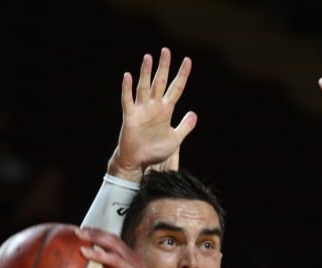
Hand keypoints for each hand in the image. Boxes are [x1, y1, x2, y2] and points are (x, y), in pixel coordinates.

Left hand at [75, 227, 173, 267]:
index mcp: (130, 257)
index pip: (113, 239)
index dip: (97, 231)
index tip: (81, 229)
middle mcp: (133, 261)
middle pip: (113, 242)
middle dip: (95, 235)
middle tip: (78, 233)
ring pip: (117, 260)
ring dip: (100, 254)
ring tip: (84, 252)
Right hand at [109, 47, 196, 180]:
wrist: (140, 163)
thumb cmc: (155, 151)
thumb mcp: (175, 139)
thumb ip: (185, 126)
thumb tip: (194, 114)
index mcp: (166, 110)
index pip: (176, 88)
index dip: (182, 75)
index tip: (188, 60)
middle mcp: (154, 107)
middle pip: (160, 82)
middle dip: (164, 67)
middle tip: (166, 51)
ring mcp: (142, 110)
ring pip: (145, 87)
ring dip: (146, 73)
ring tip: (148, 57)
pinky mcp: (131, 117)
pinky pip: (128, 101)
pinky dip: (127, 89)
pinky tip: (127, 76)